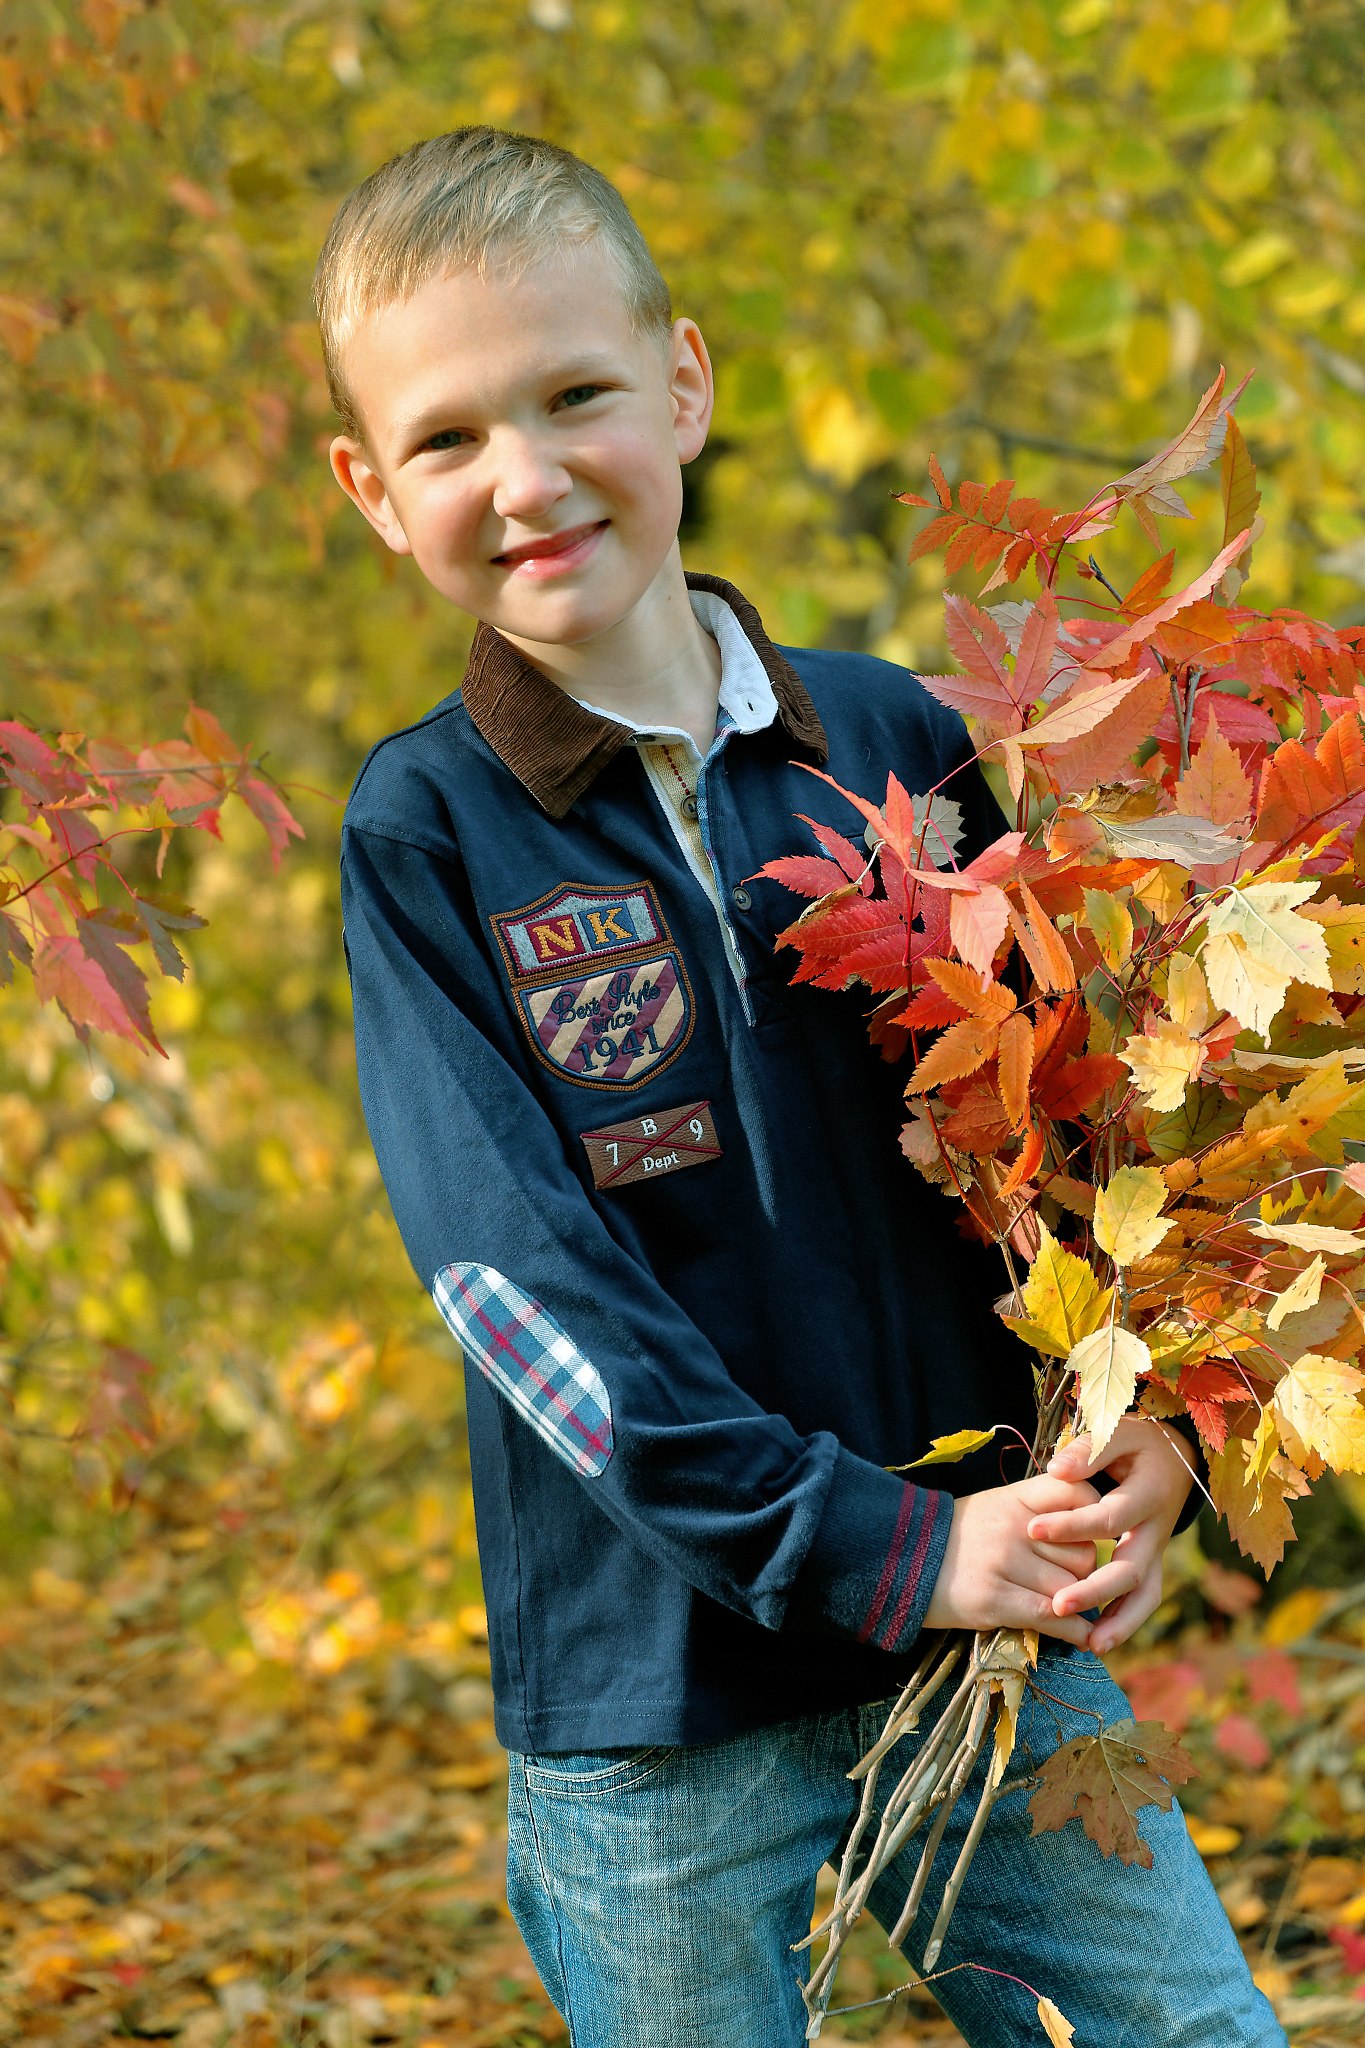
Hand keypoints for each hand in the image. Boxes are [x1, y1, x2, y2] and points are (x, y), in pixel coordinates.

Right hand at [923, 1472, 1101, 1645]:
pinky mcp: (994, 1600)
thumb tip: (1090, 1532)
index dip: (1096, 1516)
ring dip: (1075, 1605)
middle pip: (1084, 1553)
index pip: (1079, 1494)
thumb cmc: (955, 1535)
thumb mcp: (996, 1506)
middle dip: (1086, 1573)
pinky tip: (1082, 1638)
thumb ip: (1040, 1512)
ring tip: (1067, 1609)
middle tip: (1072, 1581)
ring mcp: (1005, 1563)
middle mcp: (1016, 1527)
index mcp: (1017, 1497)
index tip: (1096, 1535)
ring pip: (1071, 1589)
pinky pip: (1052, 1617)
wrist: (900, 1557)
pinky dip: (1074, 1632)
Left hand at [1025, 1414, 1197, 1652]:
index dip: (1072, 1525)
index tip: (1032, 1530)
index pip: (1110, 1517)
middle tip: (1058, 1605)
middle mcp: (1158, 1529)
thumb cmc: (1137, 1443)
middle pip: (1132, 1568)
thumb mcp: (1118, 1433)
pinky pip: (1144, 1598)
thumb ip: (1088, 1452)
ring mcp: (1158, 1550)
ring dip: (1120, 1622)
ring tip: (1089, 1644)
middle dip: (1095, 1590)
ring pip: (1146, 1594)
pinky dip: (1124, 1621)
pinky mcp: (1152, 1563)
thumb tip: (1057, 1471)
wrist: (1175, 1457)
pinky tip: (1097, 1641)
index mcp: (1150, 1493)